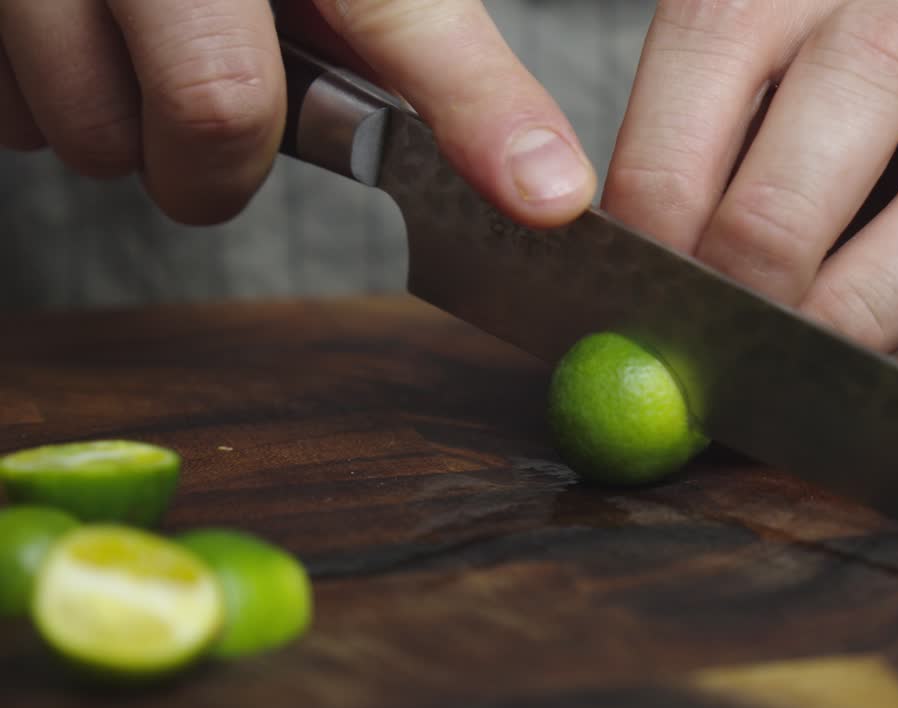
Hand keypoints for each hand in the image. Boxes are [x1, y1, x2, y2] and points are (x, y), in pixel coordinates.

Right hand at [0, 0, 595, 227]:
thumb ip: (385, 28)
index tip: (546, 200)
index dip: (478, 110)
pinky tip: (67, 49)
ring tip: (128, 68)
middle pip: (225, 110)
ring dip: (126, 139)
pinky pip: (16, 121)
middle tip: (217, 127)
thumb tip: (524, 169)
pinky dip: (48, 111)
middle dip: (221, 166)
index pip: (398, 14)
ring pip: (100, 135)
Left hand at [603, 0, 897, 364]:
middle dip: (756, 257)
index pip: (711, 48)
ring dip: (854, 314)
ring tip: (781, 367)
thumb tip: (625, 273)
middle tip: (703, 341)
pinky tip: (860, 360)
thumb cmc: (845, 100)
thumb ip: (692, 158)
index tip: (629, 283)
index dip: (659, 185)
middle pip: (840, 117)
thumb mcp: (756, 88)